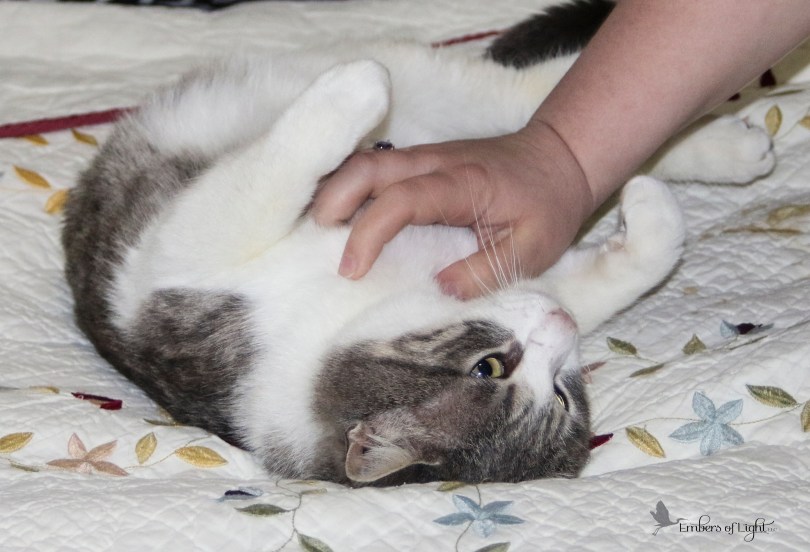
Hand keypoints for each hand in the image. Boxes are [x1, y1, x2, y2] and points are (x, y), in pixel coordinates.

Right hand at [311, 121, 593, 298]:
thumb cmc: (548, 205)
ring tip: (319, 234)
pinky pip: (374, 167)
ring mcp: (424, 157)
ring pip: (364, 162)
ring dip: (335, 192)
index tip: (352, 271)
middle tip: (315, 245)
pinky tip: (340, 215)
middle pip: (367, 167)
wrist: (561, 156)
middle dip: (332, 201)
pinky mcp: (421, 161)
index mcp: (461, 184)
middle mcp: (435, 163)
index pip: (400, 200)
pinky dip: (349, 186)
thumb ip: (485, 270)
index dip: (369, 233)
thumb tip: (438, 289)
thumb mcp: (532, 249)